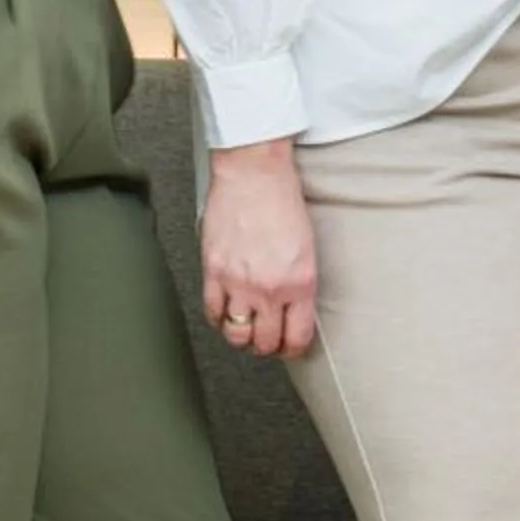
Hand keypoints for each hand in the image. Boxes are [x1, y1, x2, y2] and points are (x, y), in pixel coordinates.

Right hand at [203, 141, 318, 358]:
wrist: (254, 172)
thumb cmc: (282, 200)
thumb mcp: (307, 247)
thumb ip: (299, 283)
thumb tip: (292, 311)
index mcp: (300, 282)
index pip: (296, 337)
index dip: (293, 348)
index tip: (289, 345)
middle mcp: (270, 288)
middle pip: (264, 343)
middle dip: (267, 345)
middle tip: (266, 336)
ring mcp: (238, 282)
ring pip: (236, 335)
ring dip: (241, 336)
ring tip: (245, 326)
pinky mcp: (213, 271)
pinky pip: (212, 312)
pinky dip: (218, 318)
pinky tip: (225, 309)